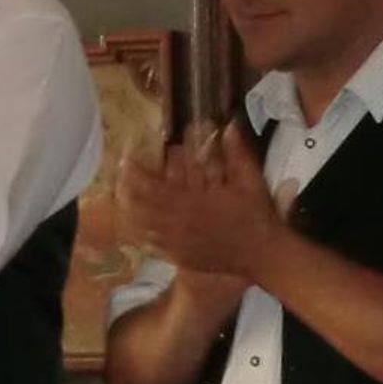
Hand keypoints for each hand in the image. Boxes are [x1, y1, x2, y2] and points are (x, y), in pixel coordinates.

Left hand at [118, 122, 282, 281]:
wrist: (263, 255)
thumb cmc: (256, 216)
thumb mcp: (250, 179)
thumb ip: (236, 152)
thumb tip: (230, 125)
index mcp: (190, 203)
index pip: (151, 188)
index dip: (134, 174)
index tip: (126, 159)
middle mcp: (177, 225)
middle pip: (138, 208)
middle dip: (125, 190)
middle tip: (119, 177)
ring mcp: (177, 244)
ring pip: (142, 228)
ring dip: (130, 211)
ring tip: (123, 198)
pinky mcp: (180, 258)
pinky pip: (153, 245)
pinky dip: (142, 233)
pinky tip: (139, 224)